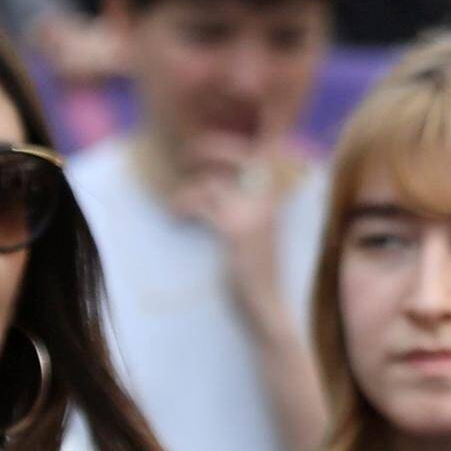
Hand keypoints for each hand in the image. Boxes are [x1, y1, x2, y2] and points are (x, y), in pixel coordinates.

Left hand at [178, 142, 301, 332]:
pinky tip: (176, 215)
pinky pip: (202, 204)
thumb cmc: (258, 271)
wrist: (268, 305)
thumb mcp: (259, 231)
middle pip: (237, 155)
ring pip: (212, 182)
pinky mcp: (234, 230)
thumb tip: (218, 185)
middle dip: (208, 149)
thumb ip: (247, 206)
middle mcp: (267, 200)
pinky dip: (183, 205)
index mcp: (274, 198)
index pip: (256, 155)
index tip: (207, 149)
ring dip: (188, 190)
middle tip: (187, 155)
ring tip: (176, 204)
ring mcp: (252, 213)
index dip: (230, 146)